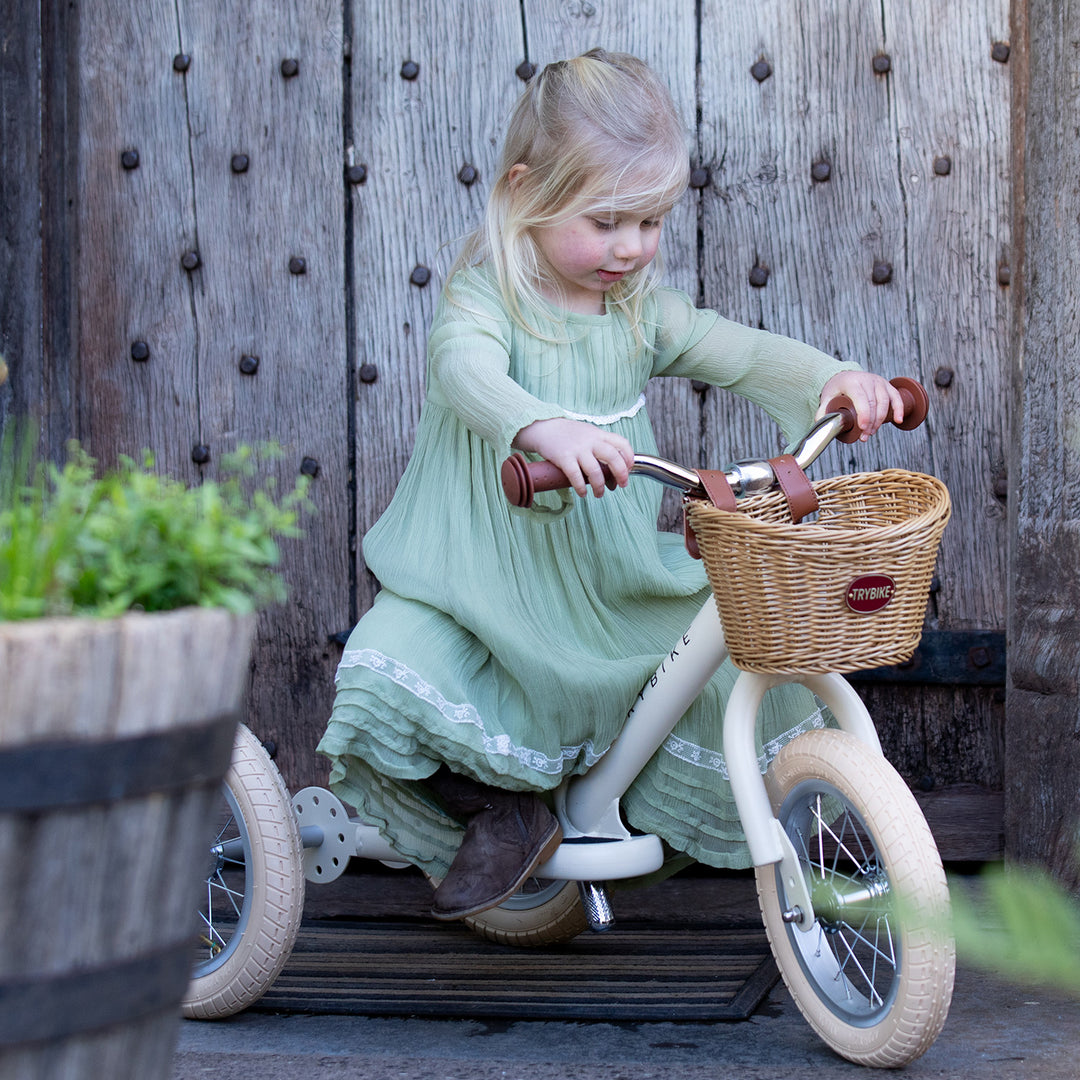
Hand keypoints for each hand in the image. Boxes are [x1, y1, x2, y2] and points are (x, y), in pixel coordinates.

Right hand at [512, 418, 633, 497]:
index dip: (629, 458)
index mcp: (599, 435)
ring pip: (595, 471)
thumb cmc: (568, 434)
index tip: (629, 469)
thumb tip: (612, 469)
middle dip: (621, 474)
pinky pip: (576, 476)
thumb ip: (601, 446)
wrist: (544, 428)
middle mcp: (591, 441)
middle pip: (613, 457)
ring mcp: (577, 449)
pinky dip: (581, 488)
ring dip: (599, 486)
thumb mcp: (588, 433)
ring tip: (599, 494)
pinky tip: (582, 493)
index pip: (622, 443)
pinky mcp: (564, 457)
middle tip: (621, 485)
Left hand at [816, 371, 904, 441]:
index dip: (863, 414)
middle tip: (864, 436)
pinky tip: (899, 421)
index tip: (862, 428)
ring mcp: (879, 382)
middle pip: (873, 404)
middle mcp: (867, 380)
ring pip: (884, 403)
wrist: (845, 375)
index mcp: (852, 382)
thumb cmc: (836, 388)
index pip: (861, 398)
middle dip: (870, 423)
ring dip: (880, 421)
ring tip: (871, 433)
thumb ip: (823, 409)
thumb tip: (820, 422)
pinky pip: (896, 397)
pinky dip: (899, 409)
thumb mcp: (827, 396)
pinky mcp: (886, 386)